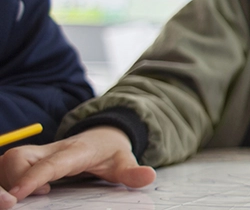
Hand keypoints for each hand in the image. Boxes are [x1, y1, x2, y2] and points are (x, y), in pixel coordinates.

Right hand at [0, 127, 155, 208]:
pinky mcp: (29, 160)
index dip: (32, 178)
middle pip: (18, 157)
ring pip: (7, 160)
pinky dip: (4, 179)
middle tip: (19, 201)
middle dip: (10, 179)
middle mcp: (51, 150)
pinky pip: (6, 166)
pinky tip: (17, 193)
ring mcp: (38, 154)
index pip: (50, 164)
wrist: (103, 134)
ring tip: (19, 198)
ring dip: (4, 180)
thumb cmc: (111, 151)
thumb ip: (133, 172)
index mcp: (75, 151)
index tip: (18, 195)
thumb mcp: (125, 161)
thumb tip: (148, 177)